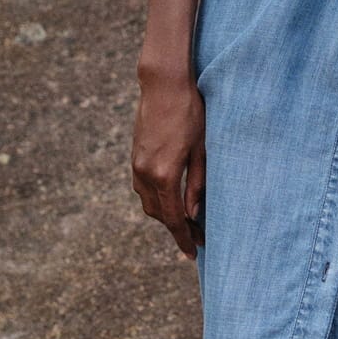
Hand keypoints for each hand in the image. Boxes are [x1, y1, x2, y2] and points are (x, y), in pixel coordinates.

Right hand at [132, 64, 206, 255]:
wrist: (164, 84)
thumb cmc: (191, 113)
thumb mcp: (202, 149)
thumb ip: (197, 184)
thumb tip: (193, 214)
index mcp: (164, 175)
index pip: (174, 218)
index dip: (184, 238)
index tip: (194, 253)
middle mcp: (145, 174)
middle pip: (159, 214)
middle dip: (177, 229)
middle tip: (199, 237)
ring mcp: (137, 165)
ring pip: (148, 203)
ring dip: (165, 215)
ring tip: (187, 221)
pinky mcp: (135, 156)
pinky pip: (143, 188)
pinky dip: (156, 199)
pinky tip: (171, 198)